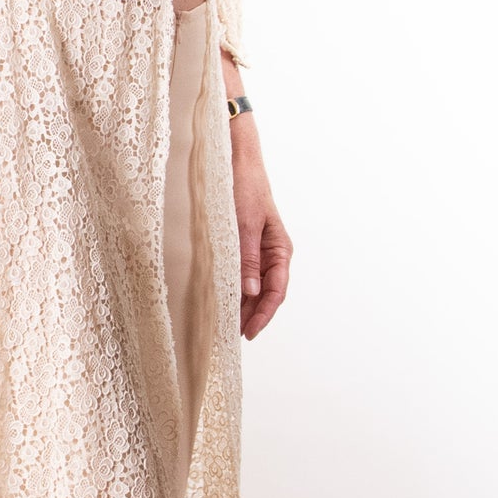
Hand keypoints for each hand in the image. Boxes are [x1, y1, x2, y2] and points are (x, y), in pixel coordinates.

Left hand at [230, 127, 289, 340]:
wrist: (234, 160)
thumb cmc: (244, 188)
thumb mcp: (243, 225)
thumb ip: (247, 260)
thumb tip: (250, 293)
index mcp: (280, 248)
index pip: (276, 291)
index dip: (263, 315)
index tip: (248, 333)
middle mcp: (271, 253)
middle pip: (264, 294)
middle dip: (250, 316)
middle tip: (230, 337)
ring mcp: (256, 250)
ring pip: (251, 287)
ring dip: (240, 305)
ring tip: (223, 325)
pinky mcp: (240, 245)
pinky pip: (239, 273)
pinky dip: (231, 288)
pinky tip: (218, 300)